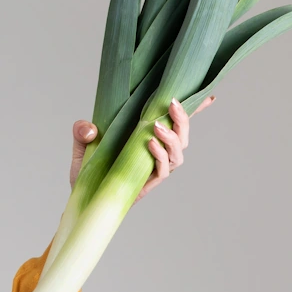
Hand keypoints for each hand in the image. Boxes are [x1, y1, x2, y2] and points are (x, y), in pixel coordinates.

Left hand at [69, 94, 216, 201]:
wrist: (82, 195)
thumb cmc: (88, 167)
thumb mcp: (81, 143)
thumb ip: (82, 130)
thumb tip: (89, 128)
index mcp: (147, 136)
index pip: (175, 123)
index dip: (194, 110)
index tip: (210, 96)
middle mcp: (157, 152)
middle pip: (183, 135)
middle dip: (183, 119)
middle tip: (172, 104)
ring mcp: (154, 168)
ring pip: (178, 153)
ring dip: (171, 137)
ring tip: (156, 127)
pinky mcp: (149, 183)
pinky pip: (163, 170)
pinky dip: (160, 156)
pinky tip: (150, 144)